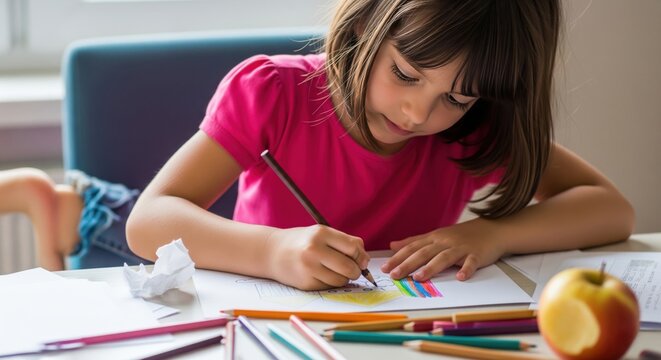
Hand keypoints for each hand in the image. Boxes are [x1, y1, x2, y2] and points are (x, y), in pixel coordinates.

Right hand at [266, 225, 369, 289]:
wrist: (272, 252)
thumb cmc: (302, 242)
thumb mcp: (321, 233)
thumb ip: (345, 242)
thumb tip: (365, 260)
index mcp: (321, 233)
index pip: (353, 247)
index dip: (361, 256)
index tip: (361, 260)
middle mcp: (314, 250)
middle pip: (349, 267)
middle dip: (355, 271)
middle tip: (352, 270)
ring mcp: (309, 268)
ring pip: (341, 280)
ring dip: (343, 278)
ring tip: (333, 271)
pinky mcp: (306, 283)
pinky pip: (329, 287)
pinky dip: (330, 283)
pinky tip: (320, 275)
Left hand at [380, 220, 504, 281]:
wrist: (491, 229)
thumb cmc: (461, 235)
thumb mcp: (436, 236)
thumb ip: (414, 241)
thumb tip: (392, 245)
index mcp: (434, 238)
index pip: (412, 247)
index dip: (398, 257)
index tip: (385, 268)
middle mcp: (445, 242)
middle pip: (424, 253)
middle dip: (408, 264)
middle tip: (395, 275)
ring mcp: (461, 248)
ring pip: (444, 257)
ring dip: (431, 267)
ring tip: (419, 278)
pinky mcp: (476, 254)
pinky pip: (471, 262)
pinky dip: (466, 269)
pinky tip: (461, 277)